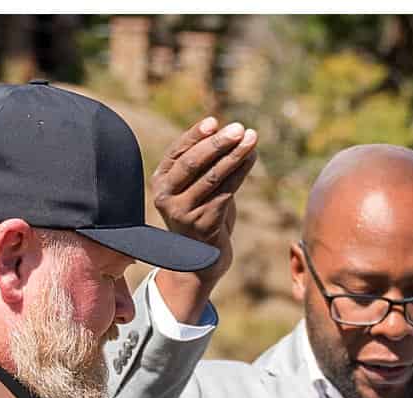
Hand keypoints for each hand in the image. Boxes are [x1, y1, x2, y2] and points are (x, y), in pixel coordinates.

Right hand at [150, 116, 258, 321]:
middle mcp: (166, 197)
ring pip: (212, 176)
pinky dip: (241, 172)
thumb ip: (204, 164)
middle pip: (192, 163)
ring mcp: (183, 212)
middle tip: (239, 128)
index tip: (214, 122)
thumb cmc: (201, 215)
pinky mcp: (202, 224)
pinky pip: (226, 192)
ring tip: (252, 137)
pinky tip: (252, 158)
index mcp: (160, 182)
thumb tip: (230, 132)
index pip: (177, 152)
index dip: (195, 135)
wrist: (201, 260)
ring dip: (235, 155)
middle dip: (217, 143)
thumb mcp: (195, 188)